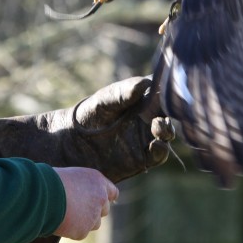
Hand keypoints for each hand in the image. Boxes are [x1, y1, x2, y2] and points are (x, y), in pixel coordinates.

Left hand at [0, 75, 175, 182]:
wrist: (68, 145)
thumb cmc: (85, 117)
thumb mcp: (103, 102)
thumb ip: (122, 93)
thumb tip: (145, 84)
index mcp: (139, 100)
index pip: (161, 91)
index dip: (170, 89)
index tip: (174, 87)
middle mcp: (145, 118)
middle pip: (169, 113)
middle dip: (172, 112)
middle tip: (164, 112)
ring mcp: (145, 138)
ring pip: (167, 134)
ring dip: (168, 130)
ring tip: (159, 127)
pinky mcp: (141, 159)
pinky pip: (158, 155)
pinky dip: (162, 149)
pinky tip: (156, 145)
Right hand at [52, 167, 117, 239]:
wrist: (43, 195)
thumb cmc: (51, 182)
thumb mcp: (71, 178)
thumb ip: (83, 188)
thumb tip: (84, 197)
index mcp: (97, 181)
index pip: (112, 192)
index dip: (105, 199)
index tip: (100, 203)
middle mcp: (100, 198)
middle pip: (104, 210)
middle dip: (94, 211)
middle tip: (78, 210)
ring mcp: (93, 215)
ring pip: (94, 224)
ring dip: (84, 222)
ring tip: (66, 213)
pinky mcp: (83, 230)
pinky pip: (79, 232)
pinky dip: (71, 229)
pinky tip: (60, 220)